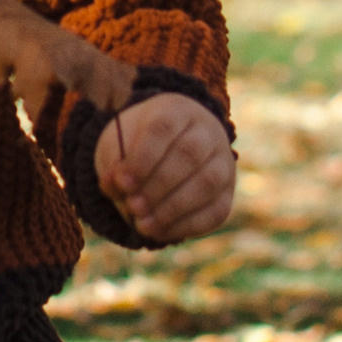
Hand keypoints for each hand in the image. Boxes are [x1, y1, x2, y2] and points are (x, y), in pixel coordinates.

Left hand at [95, 93, 235, 243]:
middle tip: (133, 206)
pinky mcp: (227, 193)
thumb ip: (115, 165)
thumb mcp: (118, 147)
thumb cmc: (135, 146)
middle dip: (158, 186)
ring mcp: (222, 161)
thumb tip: (117, 187)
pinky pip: (216, 210)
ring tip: (143, 224)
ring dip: (173, 208)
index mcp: (175, 110)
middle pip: (189, 155)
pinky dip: (187, 225)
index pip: (163, 128)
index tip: (122, 182)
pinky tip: (159, 232)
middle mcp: (207, 131)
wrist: (161, 153)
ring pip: (207, 182)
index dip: (143, 158)